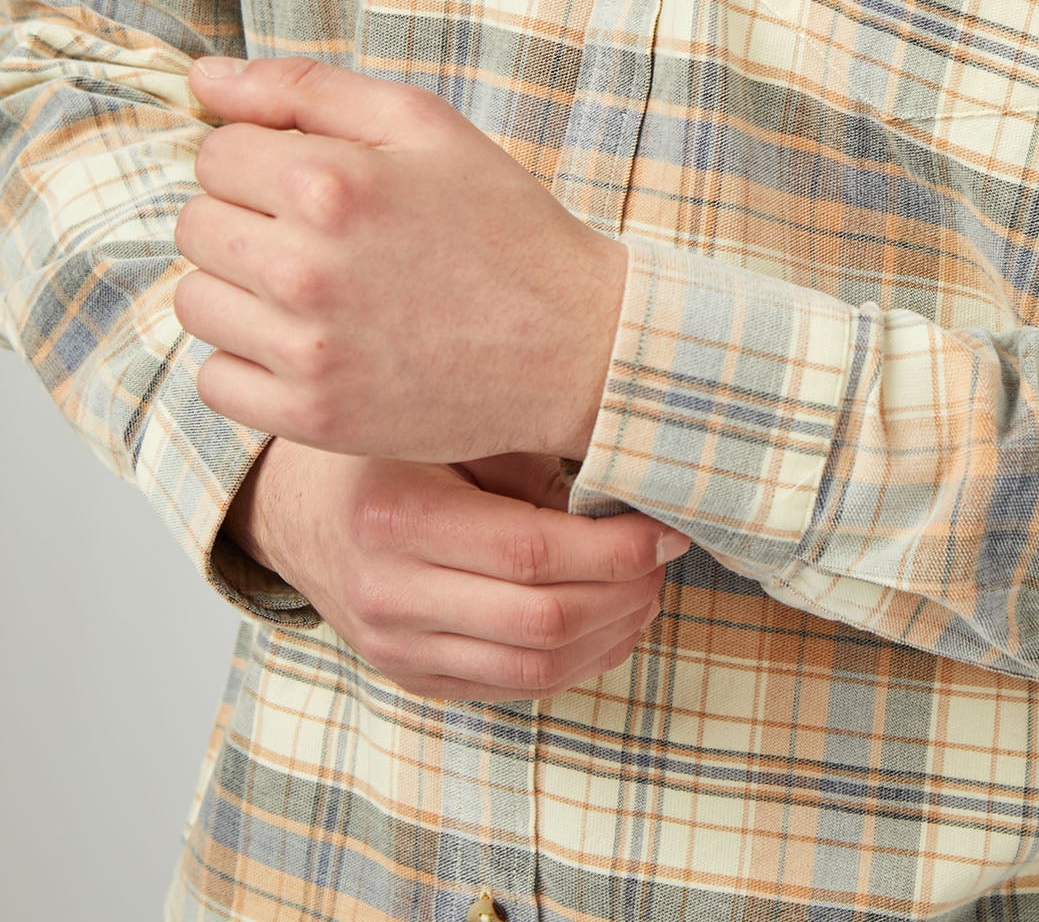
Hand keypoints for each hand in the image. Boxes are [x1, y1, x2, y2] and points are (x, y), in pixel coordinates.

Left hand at [172, 56, 628, 462]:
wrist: (573, 341)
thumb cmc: (502, 222)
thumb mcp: (422, 125)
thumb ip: (305, 88)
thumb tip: (203, 78)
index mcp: (330, 184)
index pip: (214, 155)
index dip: (259, 158)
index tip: (309, 178)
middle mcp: (305, 269)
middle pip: (194, 225)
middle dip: (244, 217)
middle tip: (316, 231)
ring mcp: (305, 351)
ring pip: (194, 302)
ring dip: (238, 289)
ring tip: (311, 287)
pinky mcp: (310, 416)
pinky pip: (214, 380)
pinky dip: (248, 361)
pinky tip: (309, 341)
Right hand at [224, 438, 687, 703]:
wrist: (299, 509)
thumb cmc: (390, 449)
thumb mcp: (446, 424)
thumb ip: (526, 449)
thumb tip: (634, 464)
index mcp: (397, 516)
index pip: (532, 554)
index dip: (615, 548)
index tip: (666, 526)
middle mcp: (390, 594)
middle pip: (542, 620)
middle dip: (625, 592)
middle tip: (666, 554)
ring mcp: (397, 648)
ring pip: (535, 669)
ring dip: (612, 634)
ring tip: (649, 588)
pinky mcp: (413, 678)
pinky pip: (514, 689)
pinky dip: (578, 662)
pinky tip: (612, 622)